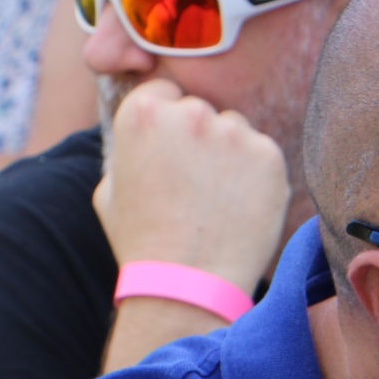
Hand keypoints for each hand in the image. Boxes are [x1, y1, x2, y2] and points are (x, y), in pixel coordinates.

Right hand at [95, 79, 289, 296]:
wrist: (186, 285)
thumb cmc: (142, 243)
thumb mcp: (110, 189)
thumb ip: (129, 149)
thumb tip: (147, 135)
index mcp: (144, 112)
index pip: (167, 93)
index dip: (170, 123)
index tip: (174, 152)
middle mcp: (190, 112)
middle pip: (203, 111)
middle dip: (202, 140)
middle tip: (198, 186)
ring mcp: (233, 132)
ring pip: (237, 131)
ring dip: (232, 155)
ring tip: (219, 202)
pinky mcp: (269, 156)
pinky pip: (264, 156)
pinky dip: (259, 178)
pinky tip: (241, 209)